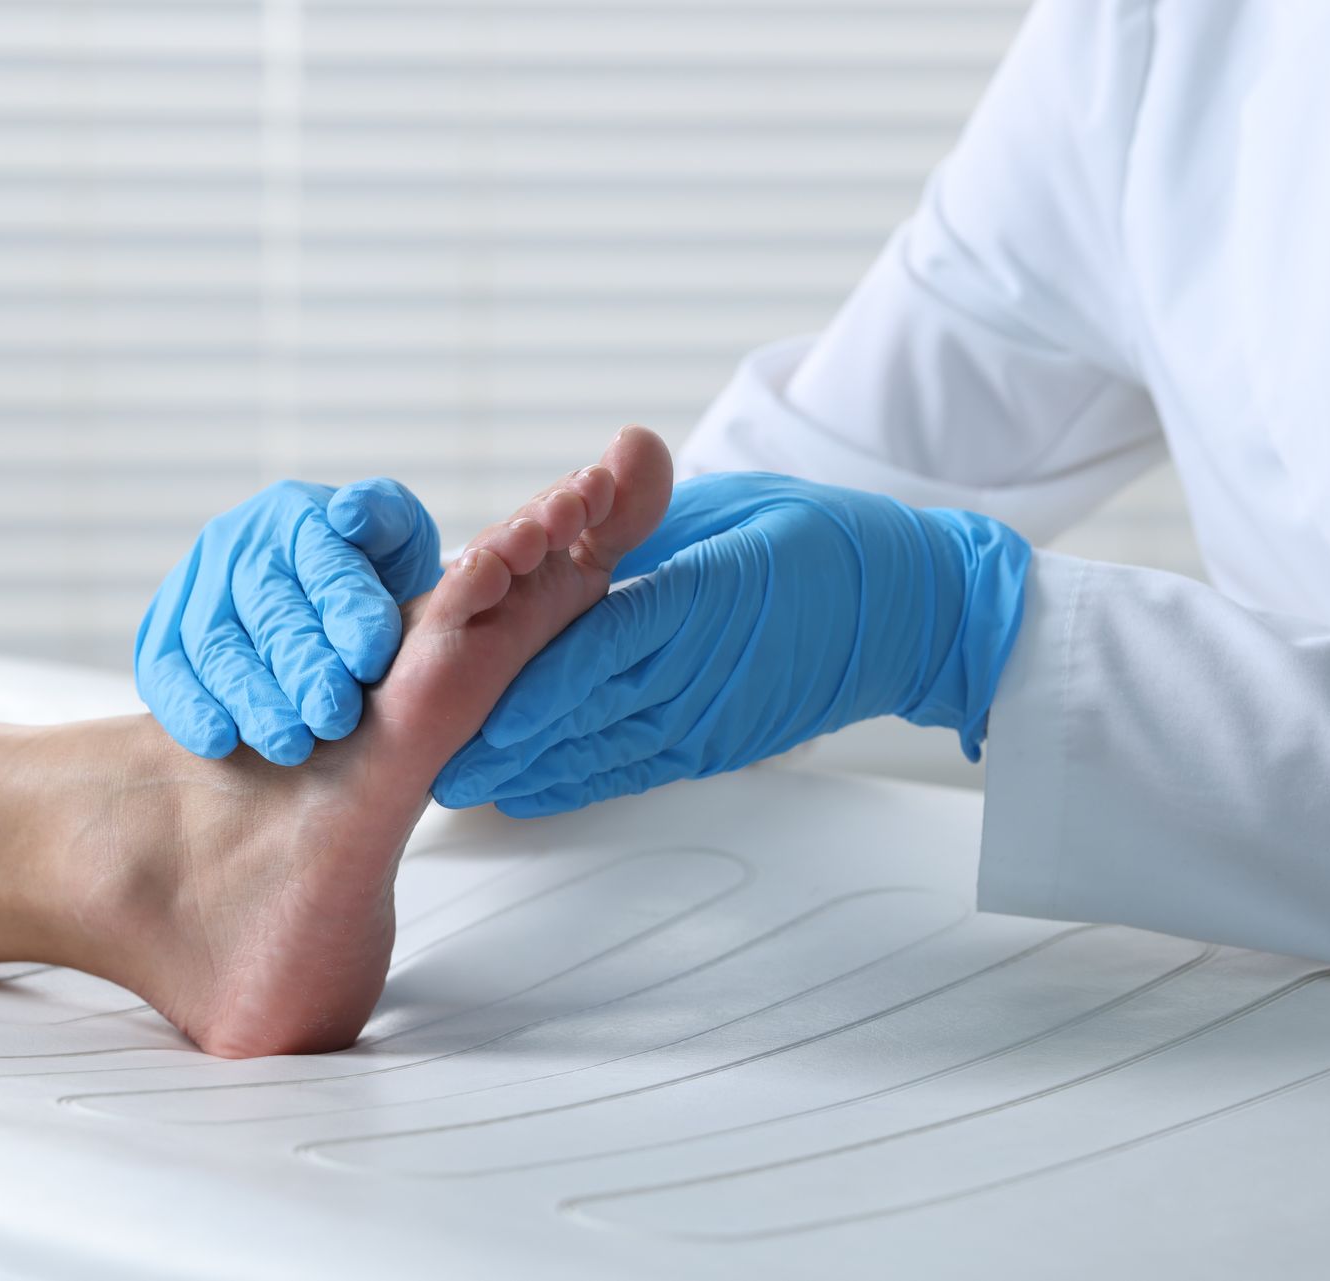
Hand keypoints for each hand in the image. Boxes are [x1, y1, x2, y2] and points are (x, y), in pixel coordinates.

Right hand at [136, 478, 440, 763]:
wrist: (328, 610)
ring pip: (216, 647)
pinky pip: (165, 673)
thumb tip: (350, 516)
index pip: (325, 565)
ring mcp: (195, 590)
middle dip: (304, 668)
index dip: (347, 611)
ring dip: (252, 700)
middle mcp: (239, 545)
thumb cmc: (372, 574)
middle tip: (335, 716)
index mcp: (298, 515)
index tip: (370, 661)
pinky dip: (187, 709)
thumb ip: (387, 518)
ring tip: (290, 745)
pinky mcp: (161, 636)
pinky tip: (218, 741)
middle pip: (269, 612)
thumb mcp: (397, 536)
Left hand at [433, 473, 1029, 815]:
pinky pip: (626, 768)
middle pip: (576, 715)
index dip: (526, 682)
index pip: (595, 650)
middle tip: (421, 752)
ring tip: (453, 777)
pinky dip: (570, 778)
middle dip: (496, 737)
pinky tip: (522, 787)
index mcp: (698, 604)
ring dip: (520, 767)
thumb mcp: (738, 509)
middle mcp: (696, 676)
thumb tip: (617, 458)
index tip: (462, 699)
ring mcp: (702, 721)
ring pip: (593, 754)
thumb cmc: (823, 543)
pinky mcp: (708, 746)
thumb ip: (662, 505)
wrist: (909, 616)